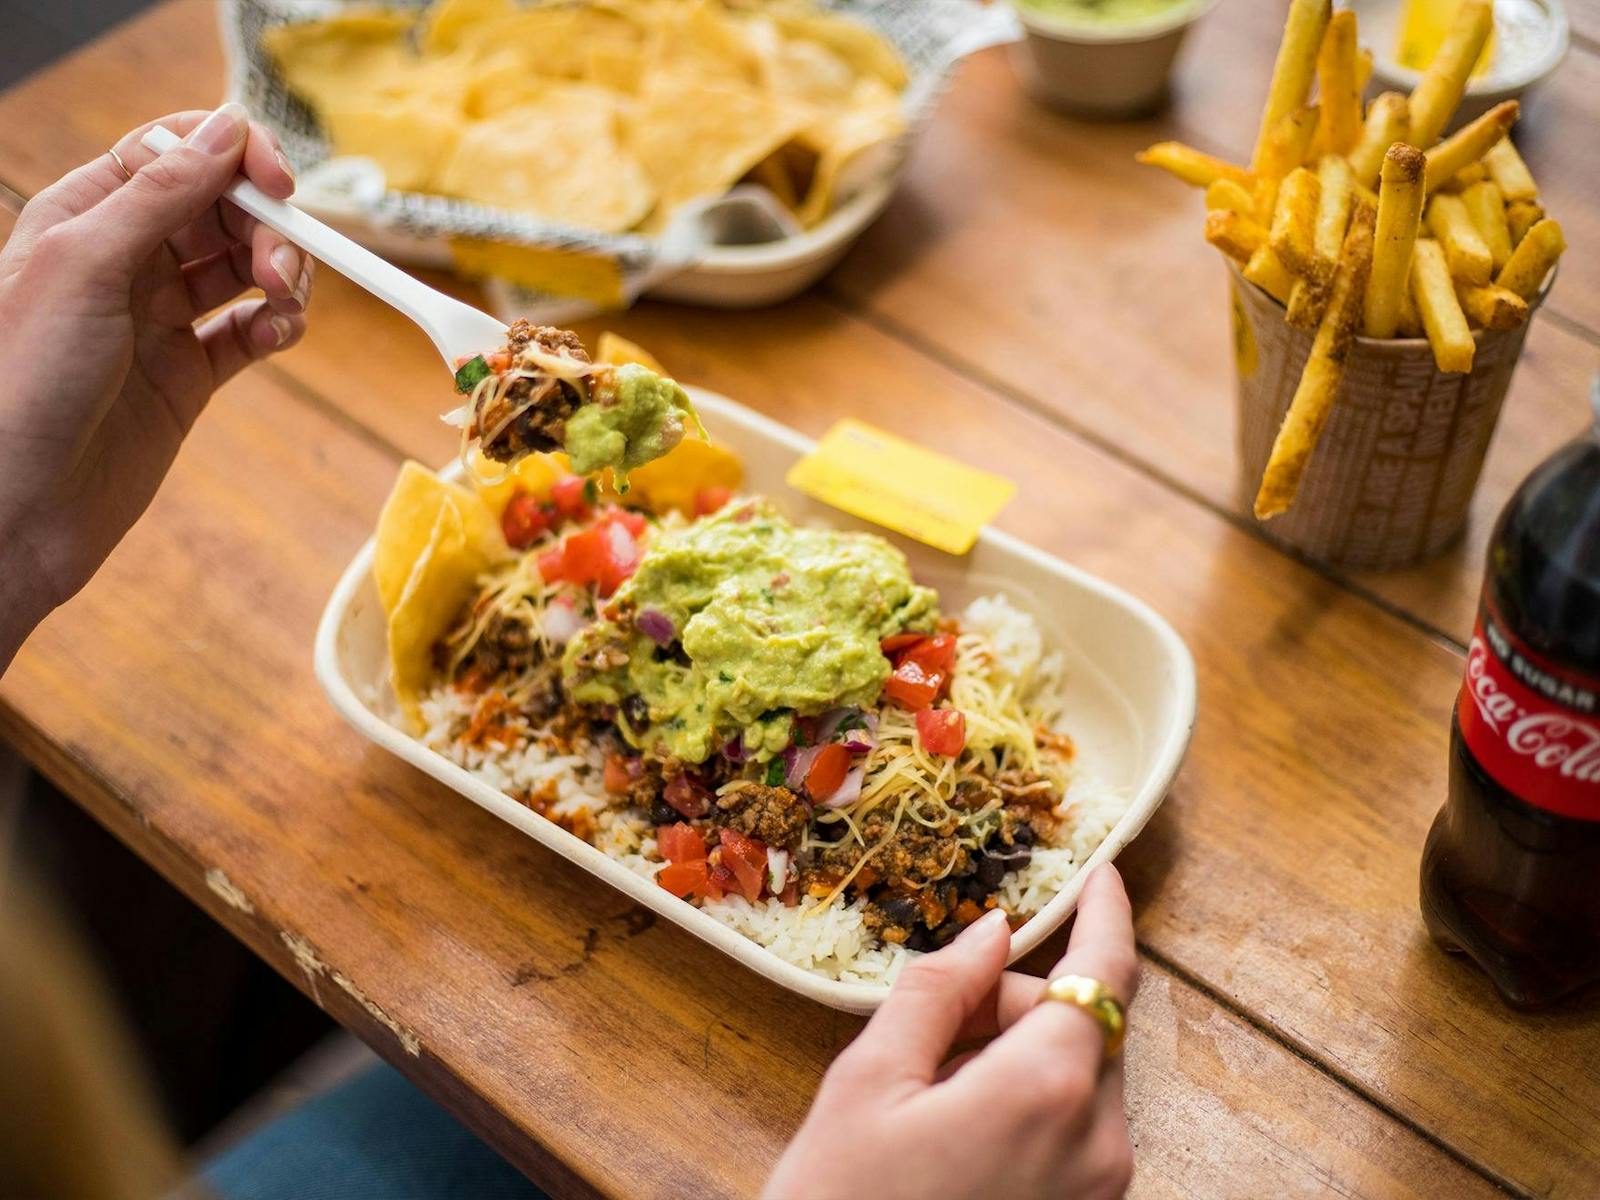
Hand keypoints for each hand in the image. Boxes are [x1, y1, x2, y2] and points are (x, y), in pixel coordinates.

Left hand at [0, 105, 313, 666]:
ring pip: (245, 267)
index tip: (281, 185)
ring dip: (280, 274)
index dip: (237, 160)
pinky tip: (280, 334)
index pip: (178, 155)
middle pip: (223, 210)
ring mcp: (159, 318)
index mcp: (86, 216)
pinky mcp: (188, 375)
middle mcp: (125, 260)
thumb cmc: (20, 383)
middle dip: (266, 225)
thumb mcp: (83, 266)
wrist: (17, 508)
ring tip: (284, 303)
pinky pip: (250, 330)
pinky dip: (278, 326)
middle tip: (281, 268)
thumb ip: (157, 195)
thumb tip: (224, 128)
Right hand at [766, 865, 1139, 1199]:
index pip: (1104, 972)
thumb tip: (989, 932)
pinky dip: (1024, 1106)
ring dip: (1014, 1058)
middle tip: (926, 1034)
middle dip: (1012, 1004)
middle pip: (1078, 1025)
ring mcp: (1099, 1192)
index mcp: (1047, 1088)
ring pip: (1073, 1077)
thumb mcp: (867, 1084)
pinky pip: (1071, 1132)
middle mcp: (1097, 1141)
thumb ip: (937, 991)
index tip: (1104, 874)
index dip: (1107, 914)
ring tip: (928, 1099)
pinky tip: (954, 1135)